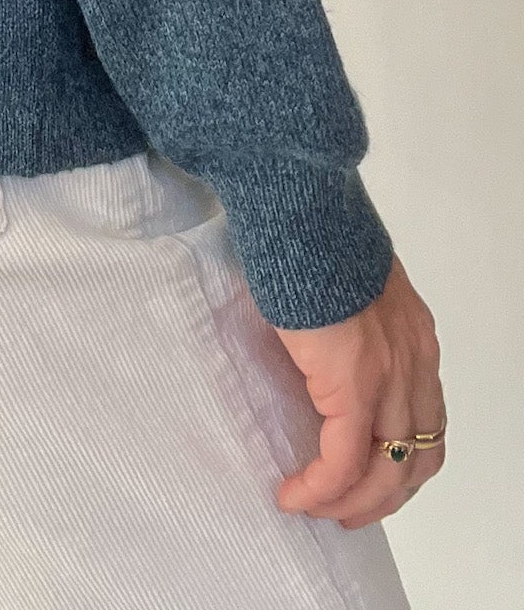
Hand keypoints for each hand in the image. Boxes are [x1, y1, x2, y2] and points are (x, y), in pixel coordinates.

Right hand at [272, 254, 445, 528]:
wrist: (304, 212)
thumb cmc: (313, 235)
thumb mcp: (347, 287)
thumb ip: (349, 323)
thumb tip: (318, 345)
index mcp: (414, 339)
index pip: (427, 421)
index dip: (402, 459)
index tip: (367, 475)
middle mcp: (415, 364)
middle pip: (419, 457)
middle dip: (384, 495)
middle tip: (347, 510)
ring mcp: (390, 377)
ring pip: (387, 470)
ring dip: (355, 502)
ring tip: (319, 509)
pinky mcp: (353, 385)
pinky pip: (344, 460)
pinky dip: (322, 487)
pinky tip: (295, 494)